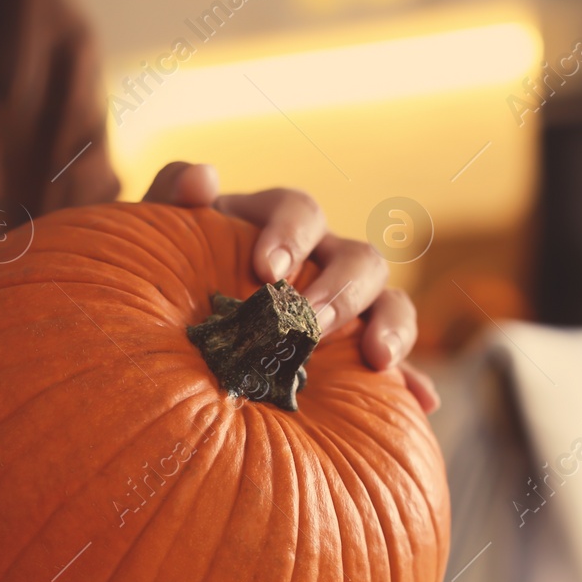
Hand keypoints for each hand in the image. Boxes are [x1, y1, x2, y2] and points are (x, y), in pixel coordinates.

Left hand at [143, 162, 439, 412]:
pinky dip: (411, 380)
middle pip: (357, 258)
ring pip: (389, 301)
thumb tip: (203, 177)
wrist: (164, 327)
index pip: (300, 212)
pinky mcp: (354, 352)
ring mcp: (344, 306)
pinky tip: (421, 404)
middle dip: (340, 290)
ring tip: (376, 359)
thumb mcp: (161, 236)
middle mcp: (320, 260)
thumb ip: (170, 196)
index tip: (264, 269)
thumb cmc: (168, 275)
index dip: (289, 235)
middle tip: (309, 323)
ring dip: (390, 326)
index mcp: (276, 226)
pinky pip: (395, 363)